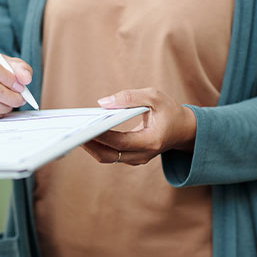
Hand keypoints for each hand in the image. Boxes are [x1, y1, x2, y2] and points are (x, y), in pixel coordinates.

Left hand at [82, 88, 196, 165]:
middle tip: (72, 131)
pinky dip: (97, 145)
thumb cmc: (169, 111)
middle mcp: (142, 155)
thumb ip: (130, 97)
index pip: (120, 141)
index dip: (101, 135)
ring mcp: (136, 159)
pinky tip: (87, 134)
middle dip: (89, 144)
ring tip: (75, 132)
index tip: (85, 126)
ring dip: (91, 146)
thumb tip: (103, 103)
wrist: (183, 130)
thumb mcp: (154, 97)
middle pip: (108, 155)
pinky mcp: (131, 157)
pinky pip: (110, 154)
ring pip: (107, 157)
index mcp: (150, 141)